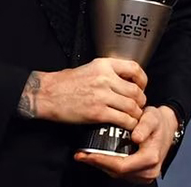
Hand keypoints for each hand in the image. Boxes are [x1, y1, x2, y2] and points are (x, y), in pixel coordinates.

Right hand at [17, 58, 147, 128]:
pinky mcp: (97, 113)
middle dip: (140, 101)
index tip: (142, 87)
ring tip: (133, 118)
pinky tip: (126, 126)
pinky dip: (128, 124)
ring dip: (136, 115)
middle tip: (137, 107)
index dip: (142, 80)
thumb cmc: (65, 82)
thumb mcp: (89, 68)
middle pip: (136, 91)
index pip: (134, 68)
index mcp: (103, 65)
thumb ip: (107, 72)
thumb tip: (125, 81)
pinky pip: (123, 120)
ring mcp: (102, 96)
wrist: (47, 94)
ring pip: (132, 107)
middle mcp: (105, 78)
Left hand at [74, 105, 178, 183]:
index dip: (102, 160)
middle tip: (80, 155)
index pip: (121, 165)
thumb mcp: (153, 117)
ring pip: (116, 174)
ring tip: (84, 155)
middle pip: (117, 172)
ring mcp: (143, 175)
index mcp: (150, 159)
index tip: (87, 153)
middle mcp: (148, 172)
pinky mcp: (138, 174)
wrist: (166, 128)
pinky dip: (107, 164)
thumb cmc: (158, 121)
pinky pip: (120, 172)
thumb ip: (145, 126)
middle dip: (97, 163)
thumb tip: (135, 137)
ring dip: (100, 165)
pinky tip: (96, 156)